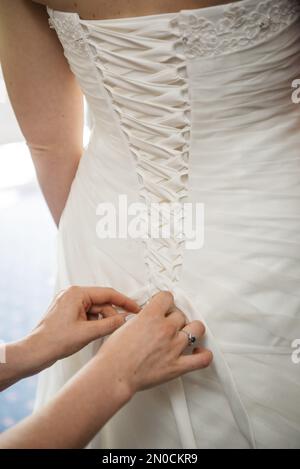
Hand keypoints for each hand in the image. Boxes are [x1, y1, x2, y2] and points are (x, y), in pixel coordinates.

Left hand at [27, 286, 139, 372]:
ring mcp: (68, 302)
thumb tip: (124, 319)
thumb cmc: (55, 341)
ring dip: (101, 321)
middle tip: (119, 328)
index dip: (124, 302)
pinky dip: (93, 323)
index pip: (107, 293)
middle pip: (101, 302)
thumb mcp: (88, 333)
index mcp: (76, 293)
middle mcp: (71, 294)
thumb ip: (110, 324)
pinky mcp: (66, 312)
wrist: (35, 352)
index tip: (136, 308)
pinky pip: (86, 313)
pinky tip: (93, 333)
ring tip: (100, 334)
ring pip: (94, 309)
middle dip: (111, 315)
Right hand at [97, 291, 212, 395]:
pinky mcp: (178, 366)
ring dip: (191, 329)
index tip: (163, 306)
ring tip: (185, 333)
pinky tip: (197, 351)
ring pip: (196, 328)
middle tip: (167, 325)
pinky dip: (204, 354)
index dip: (164, 301)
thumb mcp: (125, 325)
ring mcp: (174, 347)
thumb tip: (149, 317)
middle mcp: (166, 328)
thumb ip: (142, 318)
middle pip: (180, 314)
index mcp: (151, 315)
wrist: (114, 374)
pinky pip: (203, 359)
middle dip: (174, 318)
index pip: (167, 297)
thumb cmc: (114, 353)